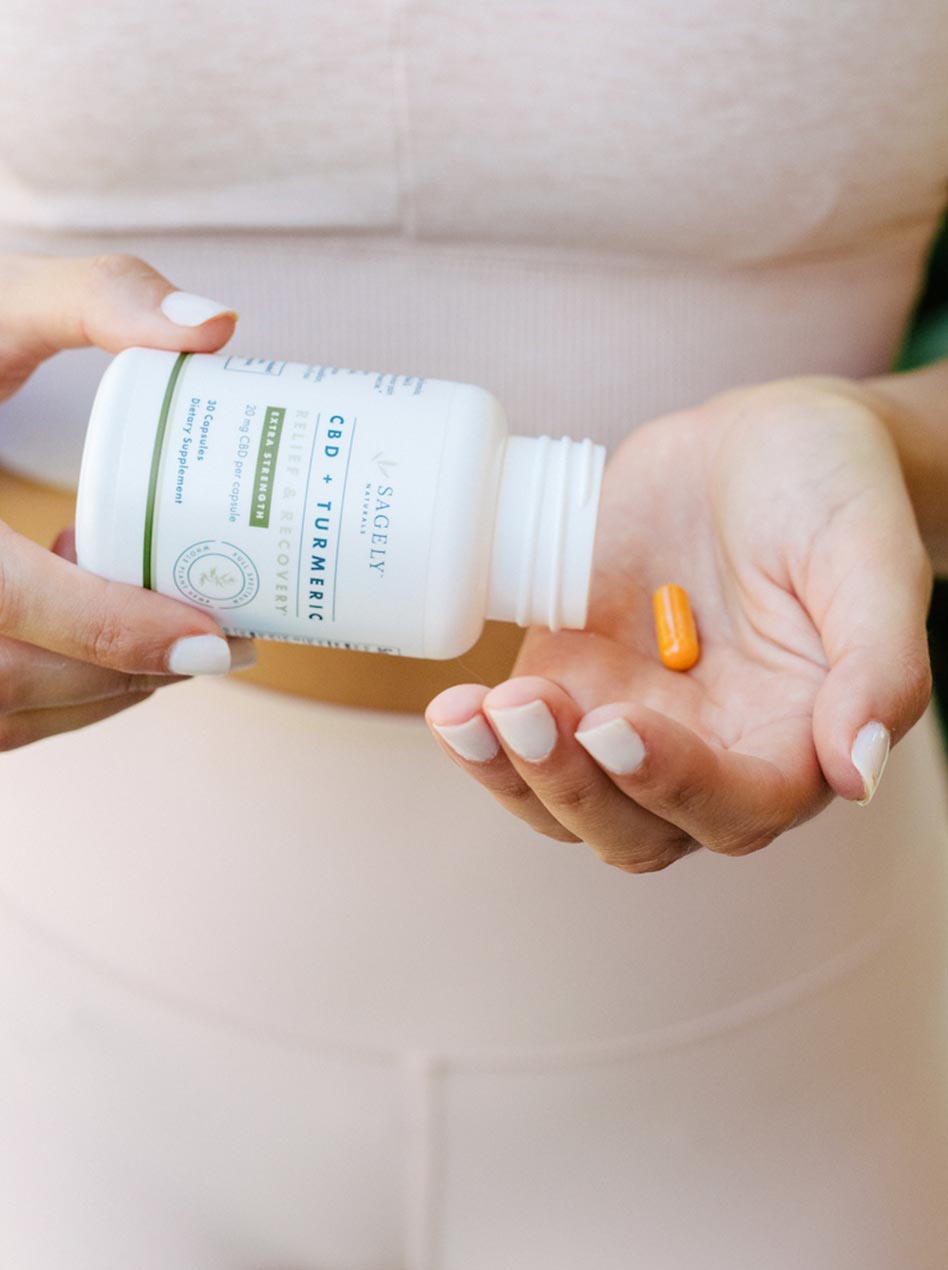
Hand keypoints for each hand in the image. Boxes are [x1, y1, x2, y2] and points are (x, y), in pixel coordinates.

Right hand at [0, 252, 254, 748]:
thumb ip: (99, 293)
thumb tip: (221, 328)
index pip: (13, 601)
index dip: (121, 634)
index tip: (218, 640)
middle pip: (13, 678)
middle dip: (130, 674)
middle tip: (224, 641)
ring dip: (95, 693)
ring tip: (168, 635)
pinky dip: (49, 698)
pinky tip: (84, 642)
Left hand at [426, 378, 932, 870]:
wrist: (758, 444)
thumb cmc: (832, 492)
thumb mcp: (872, 560)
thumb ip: (880, 667)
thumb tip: (858, 774)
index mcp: (792, 742)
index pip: (733, 807)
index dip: (672, 783)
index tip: (615, 723)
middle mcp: (709, 753)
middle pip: (634, 830)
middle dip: (572, 785)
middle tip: (529, 708)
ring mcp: (631, 719)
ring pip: (564, 799)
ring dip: (512, 774)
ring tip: (470, 713)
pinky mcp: (573, 679)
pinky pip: (518, 741)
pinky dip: (481, 740)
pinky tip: (454, 705)